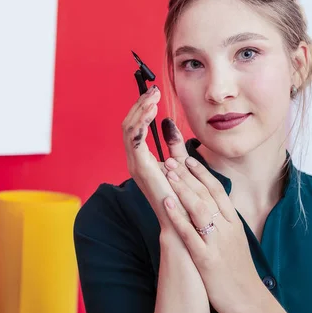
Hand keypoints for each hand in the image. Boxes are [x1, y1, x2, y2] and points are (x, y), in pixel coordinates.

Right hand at [121, 86, 189, 226]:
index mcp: (141, 159)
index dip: (142, 109)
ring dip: (140, 109)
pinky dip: (141, 123)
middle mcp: (134, 160)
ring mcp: (135, 164)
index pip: (134, 127)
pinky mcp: (141, 167)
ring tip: (153, 96)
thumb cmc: (183, 197)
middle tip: (153, 89)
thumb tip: (169, 123)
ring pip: (129, 128)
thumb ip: (174, 144)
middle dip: (140, 104)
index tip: (154, 93)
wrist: (183, 222)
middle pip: (128, 124)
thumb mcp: (179, 163)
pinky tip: (152, 111)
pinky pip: (134, 139)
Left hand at [161, 157, 266, 312]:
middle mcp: (227, 228)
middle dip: (187, 174)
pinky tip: (166, 202)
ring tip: (168, 172)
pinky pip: (190, 233)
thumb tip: (211, 205)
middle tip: (171, 158)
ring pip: (200, 208)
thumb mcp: (235, 240)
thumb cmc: (238, 271)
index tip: (188, 158)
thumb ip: (223, 222)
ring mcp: (217, 242)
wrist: (249, 300)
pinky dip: (178, 216)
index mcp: (234, 222)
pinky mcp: (207, 259)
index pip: (217, 190)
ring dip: (182, 188)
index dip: (202, 173)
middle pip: (206, 194)